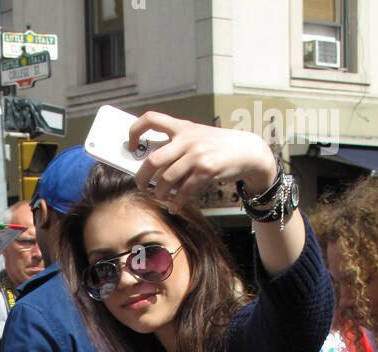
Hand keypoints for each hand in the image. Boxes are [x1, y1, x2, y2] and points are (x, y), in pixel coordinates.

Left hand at [130, 111, 277, 213]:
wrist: (247, 150)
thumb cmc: (218, 147)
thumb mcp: (196, 137)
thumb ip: (176, 146)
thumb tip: (151, 165)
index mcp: (181, 127)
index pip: (150, 119)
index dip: (134, 131)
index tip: (130, 146)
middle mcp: (187, 138)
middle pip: (153, 159)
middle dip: (142, 176)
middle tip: (140, 184)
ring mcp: (197, 154)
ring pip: (166, 179)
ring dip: (159, 193)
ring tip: (160, 197)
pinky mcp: (206, 169)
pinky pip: (183, 190)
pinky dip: (176, 202)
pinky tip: (174, 206)